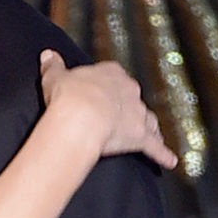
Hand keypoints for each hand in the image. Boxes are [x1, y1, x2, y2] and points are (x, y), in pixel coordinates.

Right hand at [39, 50, 176, 169]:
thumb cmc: (69, 96)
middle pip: (131, 98)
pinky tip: (170, 161)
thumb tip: (48, 56)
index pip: (112, 75)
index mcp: (110, 73)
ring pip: (147, 119)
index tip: (98, 90)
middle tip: (118, 113)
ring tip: (151, 133)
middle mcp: (129, 91)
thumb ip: (53, 67)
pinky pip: (154, 147)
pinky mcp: (140, 137)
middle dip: (126, 105)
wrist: (81, 117)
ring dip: (148, 126)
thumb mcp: (55, 77)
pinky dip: (162, 154)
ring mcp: (137, 114)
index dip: (105, 85)